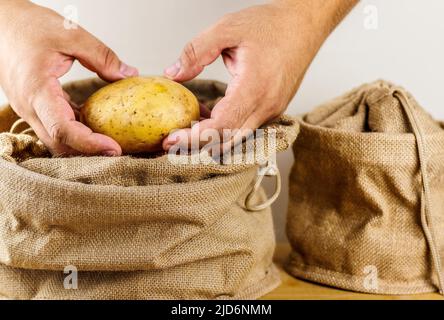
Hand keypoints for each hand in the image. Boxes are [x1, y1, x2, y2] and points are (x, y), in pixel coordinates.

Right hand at [0, 0, 137, 155]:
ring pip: (56, 138)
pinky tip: (95, 124)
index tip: (114, 149)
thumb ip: (101, 56)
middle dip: (88, 152)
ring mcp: (30, 109)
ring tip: (110, 140)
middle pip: (60, 143)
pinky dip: (75, 130)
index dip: (90, 144)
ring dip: (82, 143)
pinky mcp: (34, 106)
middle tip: (118, 150)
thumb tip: (128, 75)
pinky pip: (55, 126)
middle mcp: (30, 106)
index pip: (63, 130)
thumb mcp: (70, 34)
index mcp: (36, 91)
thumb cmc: (27, 25)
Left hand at [163, 0, 356, 150]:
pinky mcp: (273, 109)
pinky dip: (225, 128)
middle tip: (172, 139)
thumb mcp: (227, 28)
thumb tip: (173, 73)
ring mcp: (272, 110)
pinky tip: (210, 114)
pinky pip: (245, 127)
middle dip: (197, 144)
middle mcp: (266, 106)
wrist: (305, 24)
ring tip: (188, 124)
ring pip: (236, 137)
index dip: (194, 138)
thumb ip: (196, 52)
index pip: (221, 127)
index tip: (172, 139)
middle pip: (227, 141)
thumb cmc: (273, 25)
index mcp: (255, 88)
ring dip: (211, 137)